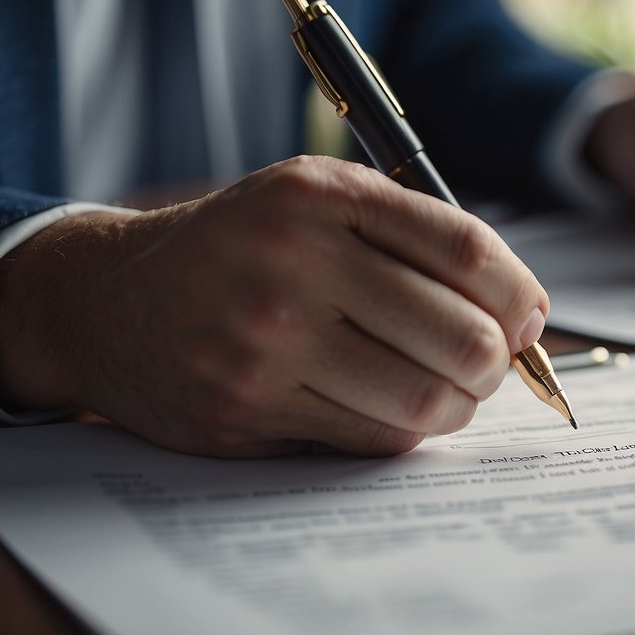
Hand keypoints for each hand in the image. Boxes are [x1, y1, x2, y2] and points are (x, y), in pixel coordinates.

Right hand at [0, 156, 548, 457]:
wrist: (109, 300)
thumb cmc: (238, 250)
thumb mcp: (312, 202)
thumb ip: (410, 236)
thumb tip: (521, 316)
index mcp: (321, 195)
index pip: (467, 251)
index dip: (519, 297)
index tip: (526, 320)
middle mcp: (294, 261)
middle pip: (461, 336)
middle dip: (495, 363)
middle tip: (485, 364)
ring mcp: (265, 342)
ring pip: (424, 400)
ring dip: (456, 406)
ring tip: (445, 391)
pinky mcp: (245, 408)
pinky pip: (370, 438)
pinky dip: (400, 430)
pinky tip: (387, 408)